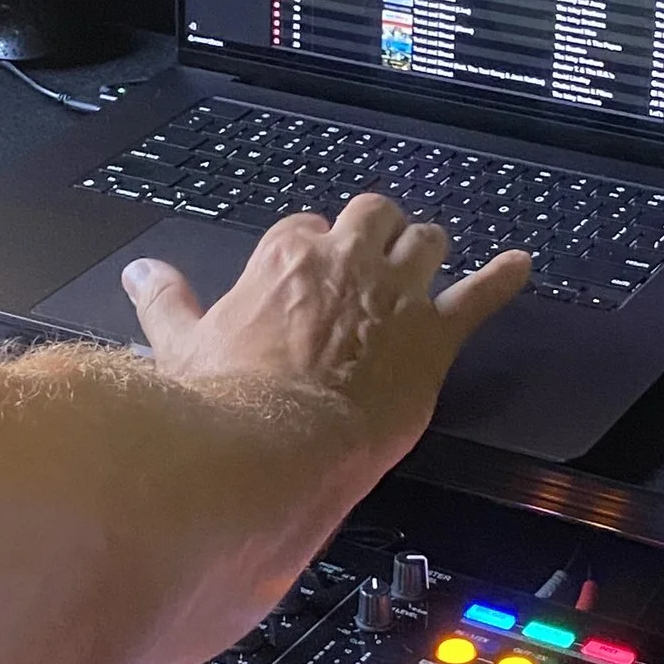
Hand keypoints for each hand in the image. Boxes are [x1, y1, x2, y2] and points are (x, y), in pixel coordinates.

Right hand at [120, 195, 529, 472]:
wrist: (274, 447)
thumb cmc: (227, 403)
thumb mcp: (180, 343)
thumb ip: (166, 302)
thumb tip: (142, 275)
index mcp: (287, 255)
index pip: (309, 227)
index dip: (313, 248)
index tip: (310, 269)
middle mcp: (347, 261)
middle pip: (374, 216)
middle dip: (375, 231)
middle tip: (373, 252)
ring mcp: (396, 295)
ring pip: (426, 242)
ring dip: (425, 247)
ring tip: (427, 255)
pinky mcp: (434, 336)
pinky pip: (480, 296)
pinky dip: (503, 279)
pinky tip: (521, 266)